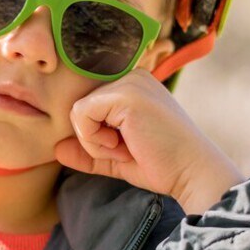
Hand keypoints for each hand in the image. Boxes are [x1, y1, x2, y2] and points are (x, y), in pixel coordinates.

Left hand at [54, 69, 243, 213]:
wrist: (192, 173)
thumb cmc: (162, 166)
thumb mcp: (118, 158)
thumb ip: (88, 152)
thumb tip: (57, 149)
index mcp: (132, 85)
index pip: (88, 105)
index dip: (95, 134)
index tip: (124, 148)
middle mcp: (131, 76)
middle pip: (80, 108)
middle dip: (94, 139)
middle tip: (126, 151)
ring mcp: (129, 82)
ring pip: (78, 112)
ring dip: (94, 142)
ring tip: (126, 149)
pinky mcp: (124, 95)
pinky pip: (81, 115)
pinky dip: (94, 140)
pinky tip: (122, 147)